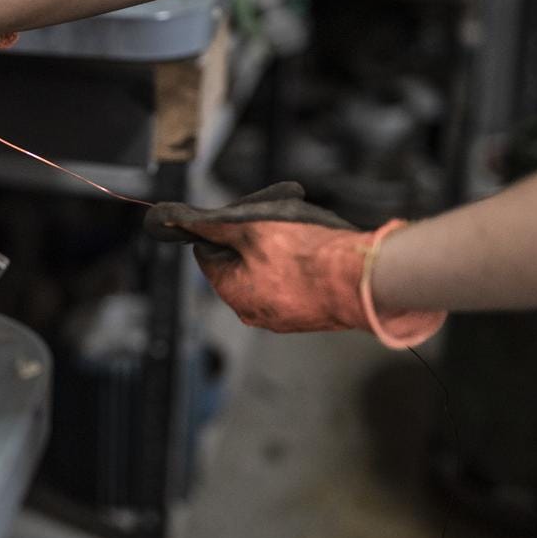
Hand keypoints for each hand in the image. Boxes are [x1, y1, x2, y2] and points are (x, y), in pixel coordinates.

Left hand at [144, 182, 445, 347]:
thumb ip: (211, 225)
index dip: (223, 231)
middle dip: (254, 242)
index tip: (245, 219)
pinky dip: (301, 269)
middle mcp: (253, 313)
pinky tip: (317, 256)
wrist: (364, 280)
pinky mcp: (311, 316)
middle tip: (278, 226)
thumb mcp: (250, 228)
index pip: (209, 255)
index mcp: (232, 293)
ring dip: (279, 254)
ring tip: (303, 239)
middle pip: (239, 265)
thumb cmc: (306, 254)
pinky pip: (295, 286)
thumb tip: (172, 220)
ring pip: (268, 275)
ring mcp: (284, 318)